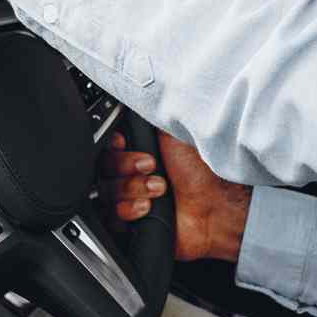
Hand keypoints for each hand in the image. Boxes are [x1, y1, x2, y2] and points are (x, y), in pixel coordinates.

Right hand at [99, 131, 250, 263]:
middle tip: (151, 165)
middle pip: (102, 167)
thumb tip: (133, 94)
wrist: (214, 208)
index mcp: (139, 147)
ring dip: (131, 188)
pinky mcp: (129, 223)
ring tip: (159, 189)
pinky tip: (147, 207)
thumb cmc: (201, 170)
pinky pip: (110, 216)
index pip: (108, 143)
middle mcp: (131, 172)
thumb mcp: (174, 131)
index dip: (113, 143)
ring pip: (105, 190)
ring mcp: (128, 197)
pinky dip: (128, 209)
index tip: (123, 142)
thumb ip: (148, 117)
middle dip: (125, 165)